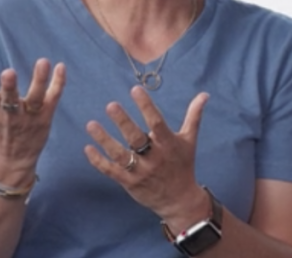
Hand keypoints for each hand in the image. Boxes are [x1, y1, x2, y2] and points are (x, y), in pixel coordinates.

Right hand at [0, 58, 65, 182]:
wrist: (12, 161)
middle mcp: (9, 115)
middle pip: (9, 100)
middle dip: (8, 87)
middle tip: (8, 72)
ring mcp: (29, 117)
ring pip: (35, 98)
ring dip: (39, 80)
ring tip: (43, 61)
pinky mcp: (45, 117)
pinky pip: (53, 99)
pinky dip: (58, 84)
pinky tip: (61, 66)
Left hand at [84, 86, 210, 225]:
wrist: (179, 200)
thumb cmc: (183, 165)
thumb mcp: (189, 140)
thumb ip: (194, 116)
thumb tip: (204, 95)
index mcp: (168, 144)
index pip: (157, 123)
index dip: (146, 106)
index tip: (135, 90)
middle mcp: (154, 158)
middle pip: (136, 139)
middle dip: (123, 122)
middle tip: (110, 105)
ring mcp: (140, 172)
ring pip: (119, 155)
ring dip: (104, 140)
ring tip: (91, 124)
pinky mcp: (129, 183)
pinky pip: (111, 171)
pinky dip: (98, 161)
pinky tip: (87, 148)